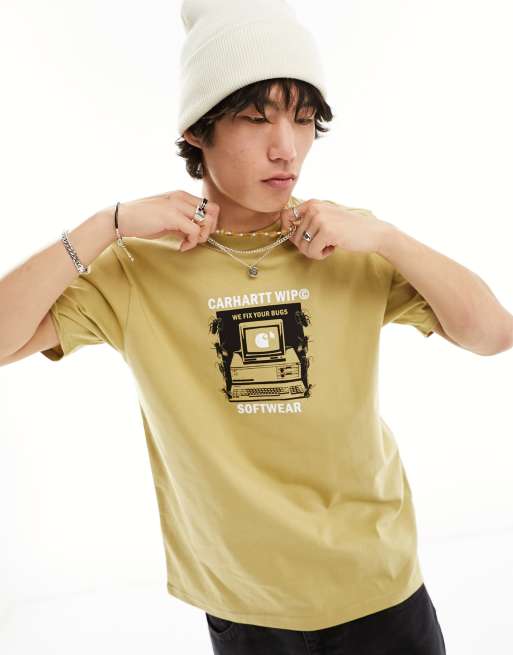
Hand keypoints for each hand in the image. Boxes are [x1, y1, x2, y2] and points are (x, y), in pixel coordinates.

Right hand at [99, 191, 219, 251]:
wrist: (122, 218)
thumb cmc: (143, 220)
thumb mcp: (167, 218)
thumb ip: (183, 222)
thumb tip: (196, 233)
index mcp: (182, 195)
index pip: (211, 206)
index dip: (210, 223)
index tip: (198, 234)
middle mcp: (182, 197)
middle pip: (214, 212)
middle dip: (209, 229)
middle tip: (196, 239)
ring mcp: (177, 205)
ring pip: (207, 221)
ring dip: (201, 237)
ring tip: (187, 243)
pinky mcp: (172, 216)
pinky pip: (195, 231)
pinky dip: (192, 242)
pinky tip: (181, 246)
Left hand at [280, 199, 392, 259]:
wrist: (372, 232)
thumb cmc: (348, 229)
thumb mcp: (326, 218)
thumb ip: (308, 222)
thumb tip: (286, 233)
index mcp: (312, 203)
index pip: (285, 216)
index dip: (287, 231)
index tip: (299, 239)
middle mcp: (314, 208)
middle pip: (294, 237)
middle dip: (307, 246)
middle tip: (323, 245)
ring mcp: (320, 219)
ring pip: (303, 246)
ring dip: (315, 252)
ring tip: (329, 245)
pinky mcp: (326, 231)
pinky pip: (312, 252)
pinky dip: (321, 255)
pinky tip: (333, 248)